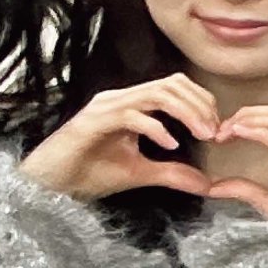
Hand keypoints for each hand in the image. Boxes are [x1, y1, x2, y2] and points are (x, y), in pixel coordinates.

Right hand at [20, 74, 220, 203]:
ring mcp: (105, 108)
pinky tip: (171, 145)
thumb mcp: (140, 173)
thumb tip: (205, 184)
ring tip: (202, 135)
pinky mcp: (92, 122)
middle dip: (200, 105)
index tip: (218, 129)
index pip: (175, 86)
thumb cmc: (88, 172)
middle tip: (215, 132)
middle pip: (171, 83)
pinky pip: (131, 115)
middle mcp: (119, 99)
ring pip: (156, 94)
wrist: (50, 183)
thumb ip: (172, 173)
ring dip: (186, 112)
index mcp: (131, 104)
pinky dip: (156, 128)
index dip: (202, 102)